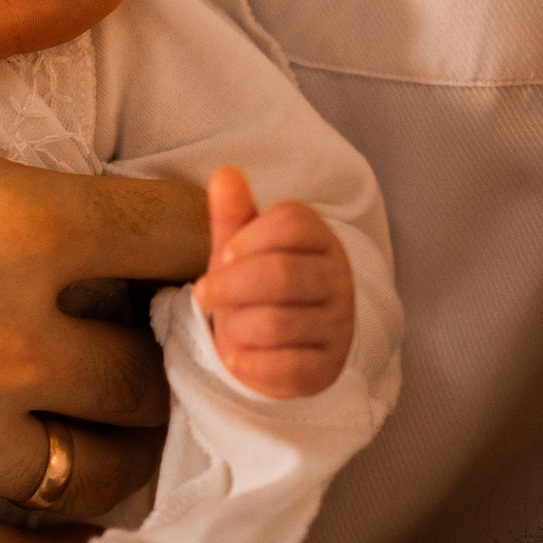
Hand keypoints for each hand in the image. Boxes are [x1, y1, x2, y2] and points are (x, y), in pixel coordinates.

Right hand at [0, 0, 211, 542]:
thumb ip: (5, 3)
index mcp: (9, 222)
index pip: (191, 245)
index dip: (210, 237)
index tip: (190, 237)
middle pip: (161, 373)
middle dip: (168, 349)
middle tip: (147, 332)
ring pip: (106, 476)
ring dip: (126, 447)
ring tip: (112, 416)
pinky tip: (73, 524)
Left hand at [192, 166, 353, 397]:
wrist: (285, 343)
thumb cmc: (257, 285)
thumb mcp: (243, 247)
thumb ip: (233, 213)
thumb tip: (225, 174)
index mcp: (319, 238)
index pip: (290, 223)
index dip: (248, 239)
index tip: (224, 256)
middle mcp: (337, 279)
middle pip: (281, 275)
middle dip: (230, 287)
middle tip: (205, 294)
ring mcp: (337, 325)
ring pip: (278, 323)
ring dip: (236, 328)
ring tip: (226, 328)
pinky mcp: (328, 368)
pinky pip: (287, 367)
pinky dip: (251, 364)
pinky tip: (238, 357)